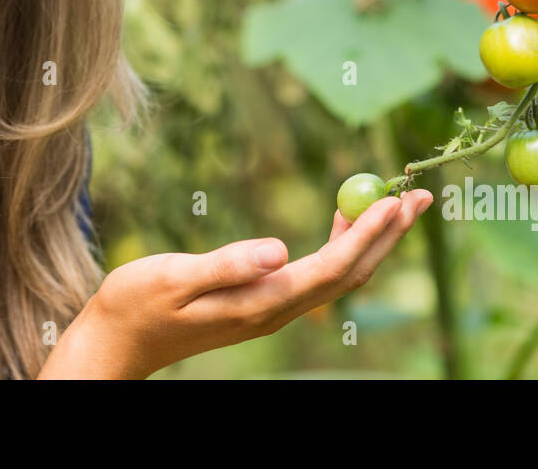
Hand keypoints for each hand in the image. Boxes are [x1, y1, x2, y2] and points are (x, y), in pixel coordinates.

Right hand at [37, 189, 434, 378]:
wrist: (117, 340)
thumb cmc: (137, 305)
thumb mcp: (174, 278)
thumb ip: (227, 264)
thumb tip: (281, 249)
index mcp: (259, 302)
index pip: (331, 268)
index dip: (368, 235)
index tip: (396, 202)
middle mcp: (273, 310)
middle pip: (349, 274)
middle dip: (388, 236)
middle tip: (419, 197)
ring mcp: (269, 310)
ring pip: (337, 276)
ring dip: (371, 241)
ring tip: (394, 203)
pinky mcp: (260, 303)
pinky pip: (317, 275)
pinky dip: (341, 246)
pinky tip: (343, 222)